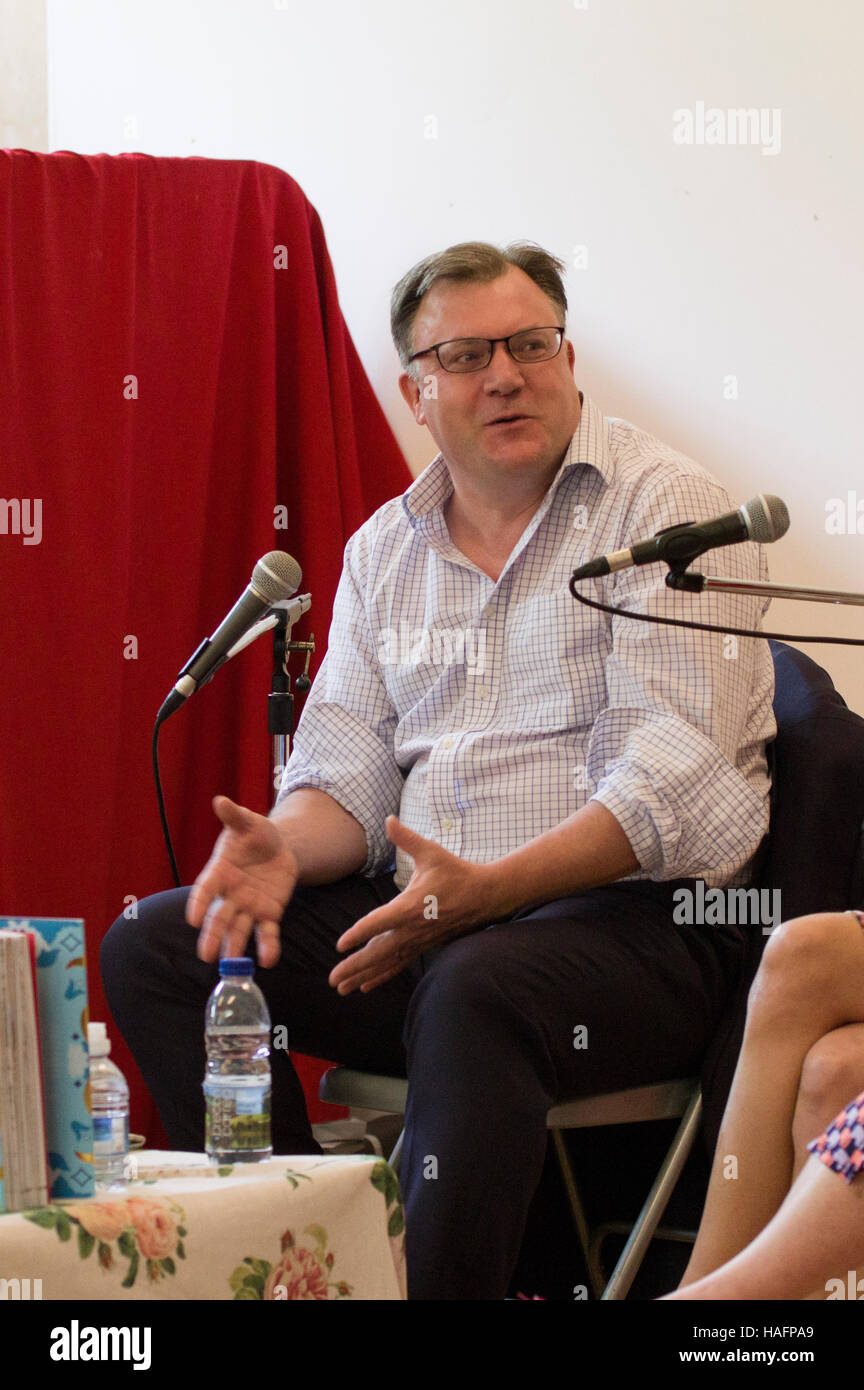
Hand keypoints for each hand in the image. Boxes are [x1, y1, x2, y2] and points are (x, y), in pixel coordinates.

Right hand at [186, 796, 298, 966]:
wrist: (279, 847)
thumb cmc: (256, 834)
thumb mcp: (248, 823)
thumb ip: (235, 816)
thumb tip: (221, 801)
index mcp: (219, 872)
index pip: (205, 890)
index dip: (199, 903)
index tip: (192, 918)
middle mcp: (230, 894)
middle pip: (219, 917)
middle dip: (212, 935)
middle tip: (205, 955)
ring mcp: (249, 906)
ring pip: (239, 929)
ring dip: (235, 947)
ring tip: (231, 965)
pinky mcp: (269, 913)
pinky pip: (267, 932)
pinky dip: (268, 945)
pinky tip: (269, 960)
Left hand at [328, 816, 504, 994]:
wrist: (486, 895)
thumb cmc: (457, 872)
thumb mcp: (431, 852)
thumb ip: (406, 838)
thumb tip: (389, 819)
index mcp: (412, 905)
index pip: (380, 922)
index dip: (359, 933)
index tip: (340, 945)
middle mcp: (414, 928)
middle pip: (380, 952)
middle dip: (355, 966)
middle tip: (332, 979)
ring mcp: (419, 940)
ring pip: (387, 963)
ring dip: (364, 976)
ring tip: (341, 988)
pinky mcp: (424, 945)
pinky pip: (399, 964)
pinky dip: (382, 976)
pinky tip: (365, 987)